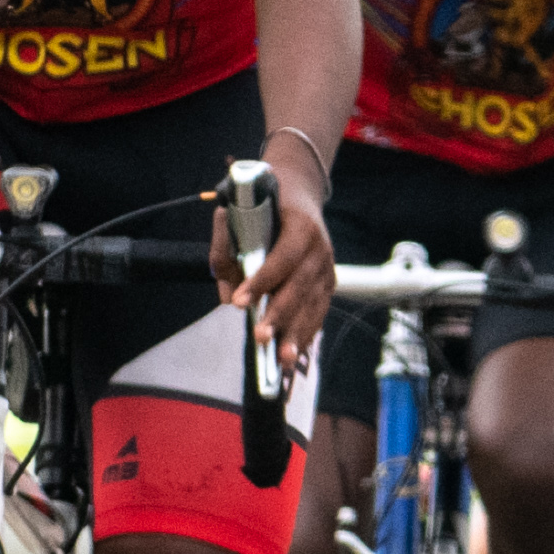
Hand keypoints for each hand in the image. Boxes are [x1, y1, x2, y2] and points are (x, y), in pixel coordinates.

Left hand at [232, 173, 333, 358]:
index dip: (262, 281)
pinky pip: (319, 311)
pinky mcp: (329, 283)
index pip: (282, 257)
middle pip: (300, 286)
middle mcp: (320, 248)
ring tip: (282, 358)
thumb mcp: (238, 216)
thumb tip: (227, 299)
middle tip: (260, 336)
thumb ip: (225, 252)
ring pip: (313, 304)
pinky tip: (296, 352)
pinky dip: (307, 332)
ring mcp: (328, 267)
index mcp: (301, 226)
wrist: (299, 194)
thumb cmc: (263, 207)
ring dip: (297, 332)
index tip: (240, 302)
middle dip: (279, 314)